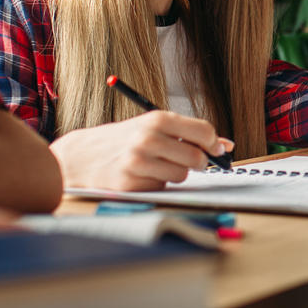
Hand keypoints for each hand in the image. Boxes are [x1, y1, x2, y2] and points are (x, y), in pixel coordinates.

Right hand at [52, 111, 234, 191]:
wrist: (82, 156)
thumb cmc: (123, 139)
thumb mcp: (152, 126)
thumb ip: (188, 133)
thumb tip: (226, 145)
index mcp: (157, 119)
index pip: (203, 131)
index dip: (214, 143)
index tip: (216, 150)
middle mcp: (148, 139)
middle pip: (197, 158)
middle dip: (199, 162)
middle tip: (190, 160)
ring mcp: (138, 163)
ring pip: (182, 176)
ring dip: (176, 173)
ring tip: (157, 165)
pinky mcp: (131, 184)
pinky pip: (163, 188)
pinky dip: (158, 184)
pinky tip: (142, 175)